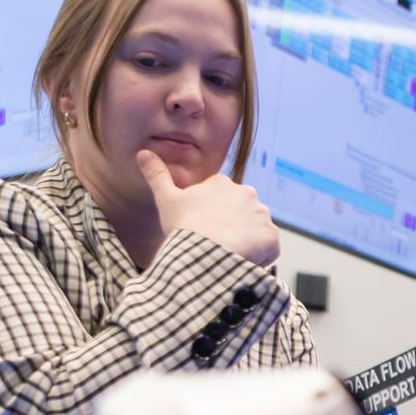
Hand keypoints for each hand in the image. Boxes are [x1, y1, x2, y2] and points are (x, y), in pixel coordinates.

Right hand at [138, 149, 279, 266]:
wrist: (204, 252)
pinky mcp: (272, 236)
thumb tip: (142, 153)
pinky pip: (268, 247)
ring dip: (246, 242)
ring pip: (255, 231)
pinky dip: (259, 256)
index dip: (212, 218)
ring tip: (227, 254)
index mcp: (223, 183)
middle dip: (232, 228)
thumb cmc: (183, 226)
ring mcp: (262, 215)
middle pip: (241, 215)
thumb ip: (156, 175)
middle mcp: (248, 194)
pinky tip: (241, 261)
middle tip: (215, 244)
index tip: (202, 230)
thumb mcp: (166, 199)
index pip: (222, 200)